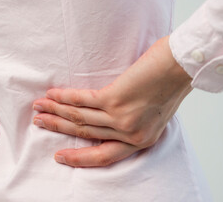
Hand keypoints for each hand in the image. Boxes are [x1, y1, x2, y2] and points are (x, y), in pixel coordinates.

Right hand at [32, 36, 191, 166]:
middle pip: (85, 135)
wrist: (183, 63)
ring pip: (80, 119)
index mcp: (141, 140)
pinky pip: (81, 101)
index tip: (60, 156)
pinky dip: (64, 97)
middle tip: (40, 123)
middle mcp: (130, 134)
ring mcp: (122, 118)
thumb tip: (107, 118)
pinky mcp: (116, 99)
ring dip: (55, 112)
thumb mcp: (155, 113)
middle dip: (58, 129)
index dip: (79, 159)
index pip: (104, 157)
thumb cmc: (170, 83)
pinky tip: (52, 94)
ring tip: (39, 108)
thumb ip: (132, 122)